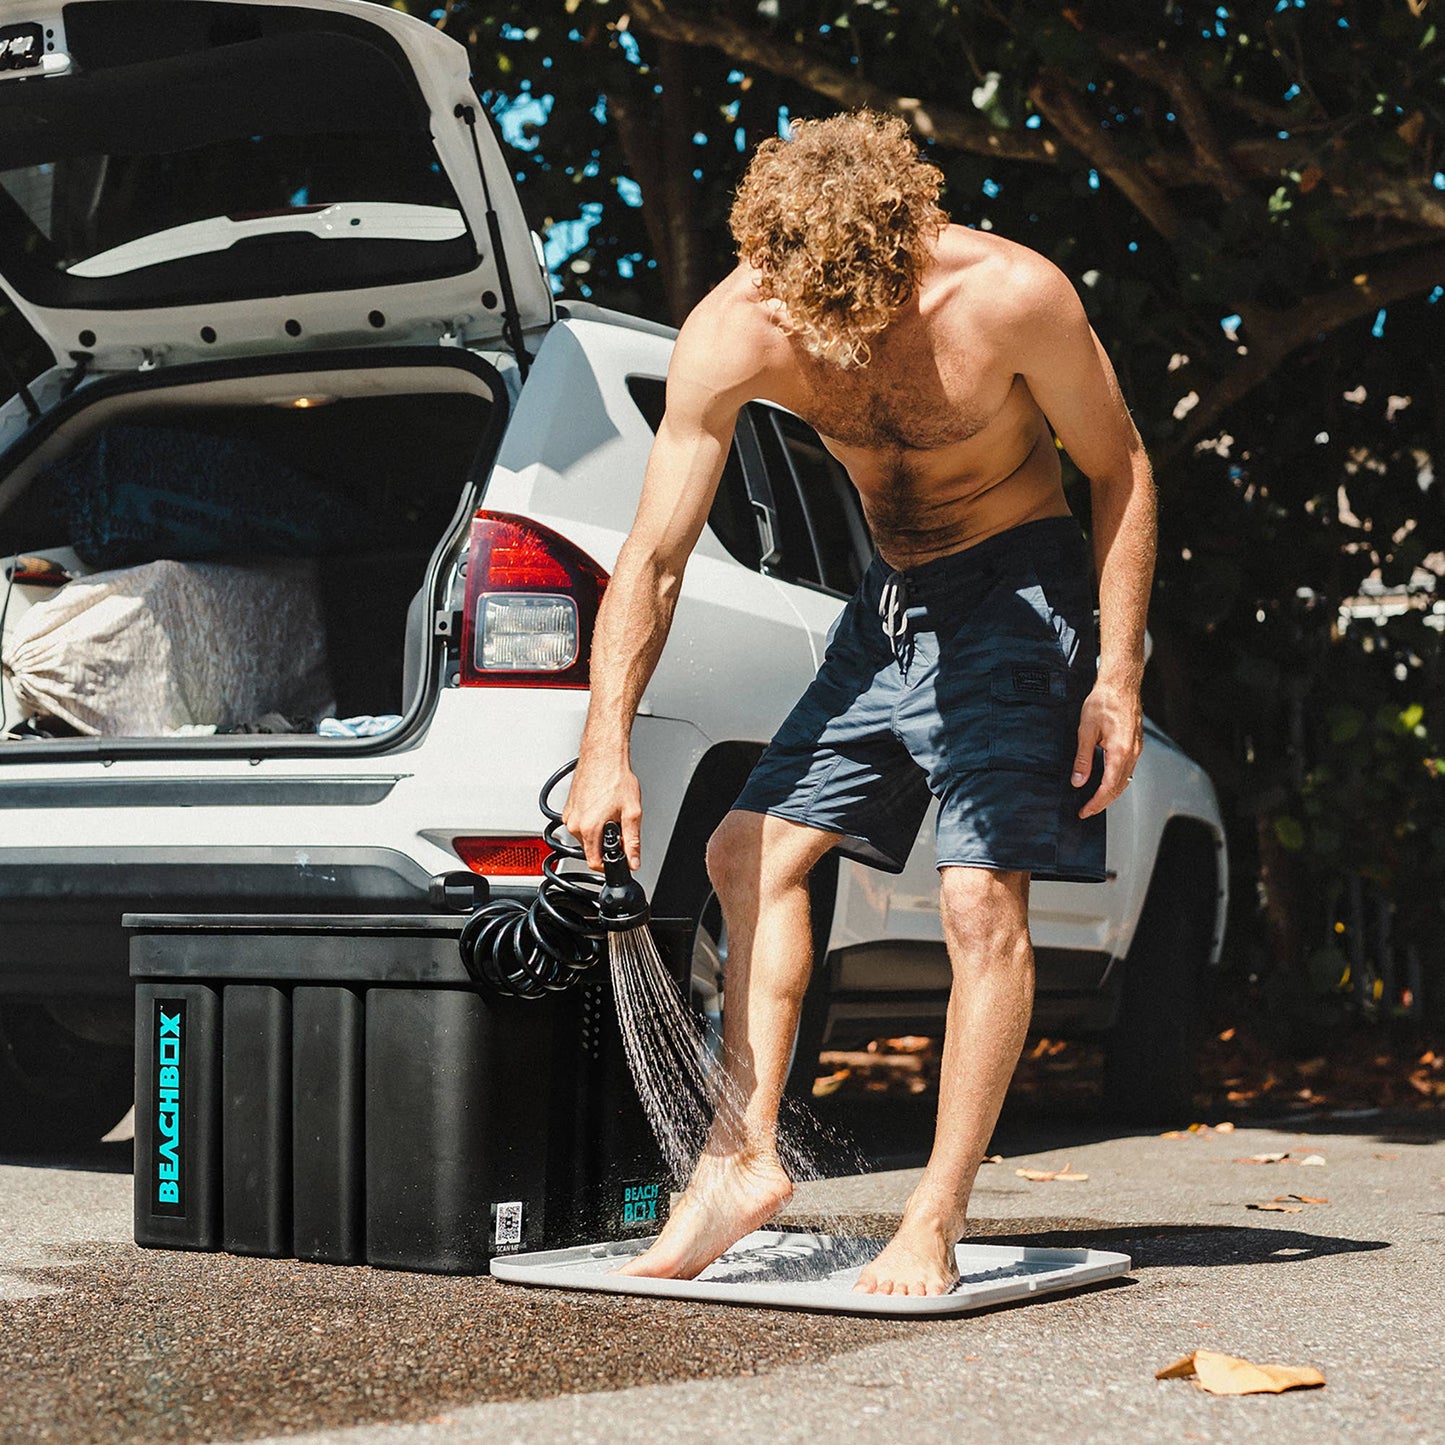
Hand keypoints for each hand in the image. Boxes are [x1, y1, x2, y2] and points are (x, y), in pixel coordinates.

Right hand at [563, 749, 642, 871]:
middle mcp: (574, 824)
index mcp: (589, 828)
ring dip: (598, 832)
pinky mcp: (568, 808)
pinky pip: (580, 824)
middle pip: (591, 850)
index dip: (609, 865)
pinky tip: (601, 806)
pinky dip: (591, 821)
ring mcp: (569, 816)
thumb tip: (633, 860)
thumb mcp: (632, 813)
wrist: (603, 755)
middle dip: (606, 844)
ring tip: (610, 812)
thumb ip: (632, 841)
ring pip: (585, 837)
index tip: (618, 860)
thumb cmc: (615, 777)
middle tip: (619, 826)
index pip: (595, 863)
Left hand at [1071, 680, 1141, 818]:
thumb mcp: (1086, 731)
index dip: (1096, 803)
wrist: (1120, 684)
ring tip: (1094, 800)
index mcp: (1121, 751)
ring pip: (1125, 780)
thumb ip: (1083, 759)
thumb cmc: (1103, 702)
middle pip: (1119, 788)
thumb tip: (1078, 781)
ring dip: (1110, 793)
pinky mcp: (1136, 744)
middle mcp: (1133, 753)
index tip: (1084, 812)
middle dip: (1103, 802)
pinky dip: (1117, 780)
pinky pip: (1128, 769)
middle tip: (1087, 811)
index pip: (1108, 787)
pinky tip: (1106, 781)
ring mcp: (1137, 749)